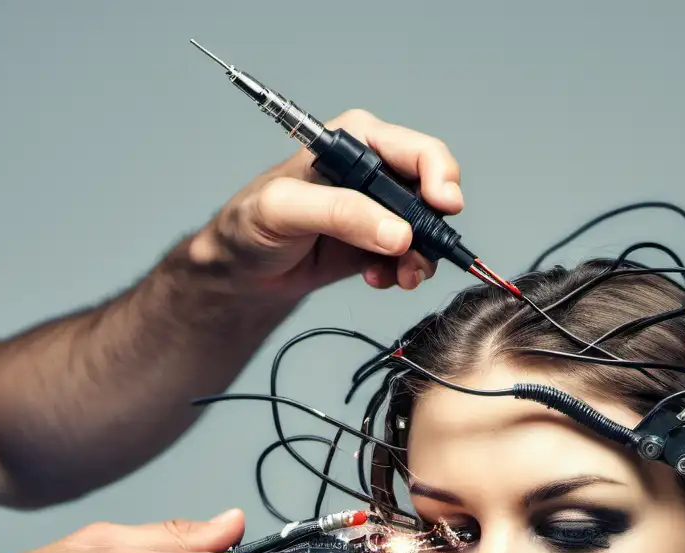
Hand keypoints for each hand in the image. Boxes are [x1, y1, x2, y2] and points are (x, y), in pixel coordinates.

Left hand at [188, 108, 463, 295]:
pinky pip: (411, 258)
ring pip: (427, 232)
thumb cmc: (251, 224)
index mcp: (356, 142)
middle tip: (414, 259)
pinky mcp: (378, 242)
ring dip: (419, 260)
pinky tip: (376, 279)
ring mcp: (379, 210)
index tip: (443, 207)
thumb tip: (399, 233)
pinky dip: (402, 274)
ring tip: (396, 278)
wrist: (241, 268)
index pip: (417, 151)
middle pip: (432, 194)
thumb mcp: (286, 210)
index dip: (440, 177)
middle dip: (430, 231)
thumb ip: (342, 214)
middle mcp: (375, 171)